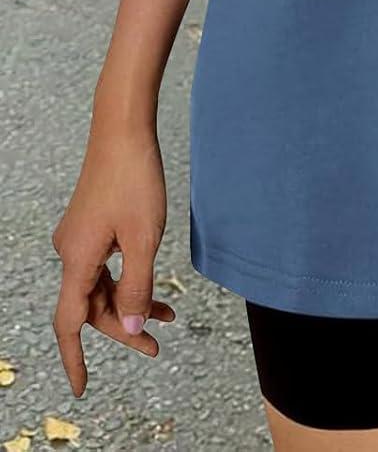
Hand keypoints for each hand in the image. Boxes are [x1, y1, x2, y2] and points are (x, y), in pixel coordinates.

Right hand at [51, 117, 175, 395]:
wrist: (124, 129)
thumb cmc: (135, 178)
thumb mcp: (145, 238)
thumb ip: (138, 285)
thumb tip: (131, 326)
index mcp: (77, 259)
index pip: (70, 323)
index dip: (76, 358)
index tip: (82, 388)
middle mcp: (70, 251)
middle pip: (91, 306)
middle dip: (123, 326)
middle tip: (158, 342)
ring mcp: (79, 237)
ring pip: (101, 286)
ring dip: (130, 302)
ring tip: (168, 315)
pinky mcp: (91, 225)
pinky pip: (105, 265)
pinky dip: (128, 278)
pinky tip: (153, 286)